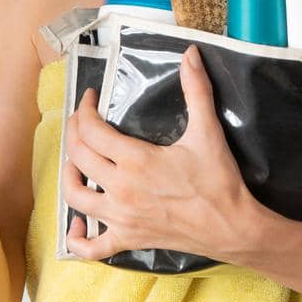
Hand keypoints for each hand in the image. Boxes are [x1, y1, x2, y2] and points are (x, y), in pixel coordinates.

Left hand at [61, 44, 263, 262]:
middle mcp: (120, 189)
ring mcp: (121, 217)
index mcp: (135, 160)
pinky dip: (77, 238)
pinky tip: (77, 224)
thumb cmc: (219, 181)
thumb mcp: (208, 132)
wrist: (232, 227)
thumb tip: (191, 55)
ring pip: (75, 197)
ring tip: (76, 162)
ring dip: (68, 176)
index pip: (92, 130)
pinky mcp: (127, 240)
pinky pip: (91, 247)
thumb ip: (197, 90)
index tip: (91, 99)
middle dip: (74, 133)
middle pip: (78, 157)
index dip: (85, 110)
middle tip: (82, 120)